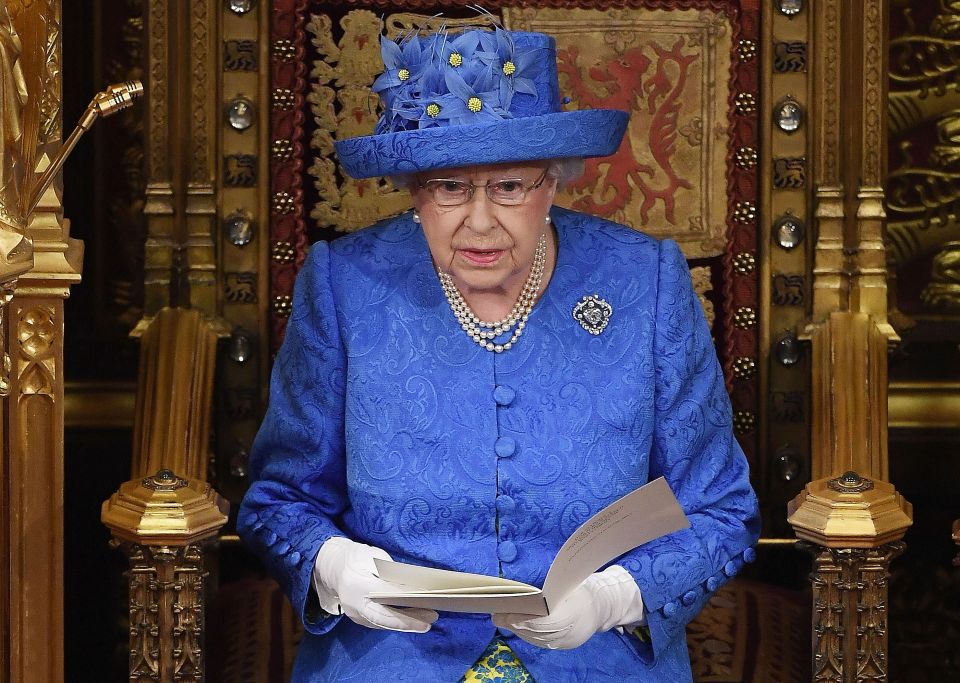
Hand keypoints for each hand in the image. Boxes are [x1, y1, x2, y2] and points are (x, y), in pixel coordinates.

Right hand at [313, 536, 438, 632]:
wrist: (332, 566)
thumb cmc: (356, 557)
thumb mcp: (374, 557)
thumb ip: (390, 573)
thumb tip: (412, 586)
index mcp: (356, 584)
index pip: (383, 597)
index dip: (404, 603)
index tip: (425, 602)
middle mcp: (353, 604)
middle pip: (384, 618)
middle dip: (409, 621)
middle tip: (431, 619)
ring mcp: (354, 614)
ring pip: (383, 623)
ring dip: (406, 623)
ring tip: (428, 617)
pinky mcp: (358, 617)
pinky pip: (380, 622)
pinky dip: (397, 621)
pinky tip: (413, 618)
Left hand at [493, 565, 643, 649]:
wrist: (603, 606)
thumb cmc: (582, 588)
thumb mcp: (570, 582)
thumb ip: (551, 588)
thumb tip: (526, 592)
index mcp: (575, 613)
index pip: (545, 622)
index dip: (524, 620)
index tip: (506, 614)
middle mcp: (571, 632)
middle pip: (538, 631)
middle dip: (515, 623)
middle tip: (497, 615)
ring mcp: (567, 642)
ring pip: (537, 638)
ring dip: (518, 629)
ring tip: (501, 618)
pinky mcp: (563, 645)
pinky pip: (541, 641)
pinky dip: (526, 633)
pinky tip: (515, 625)